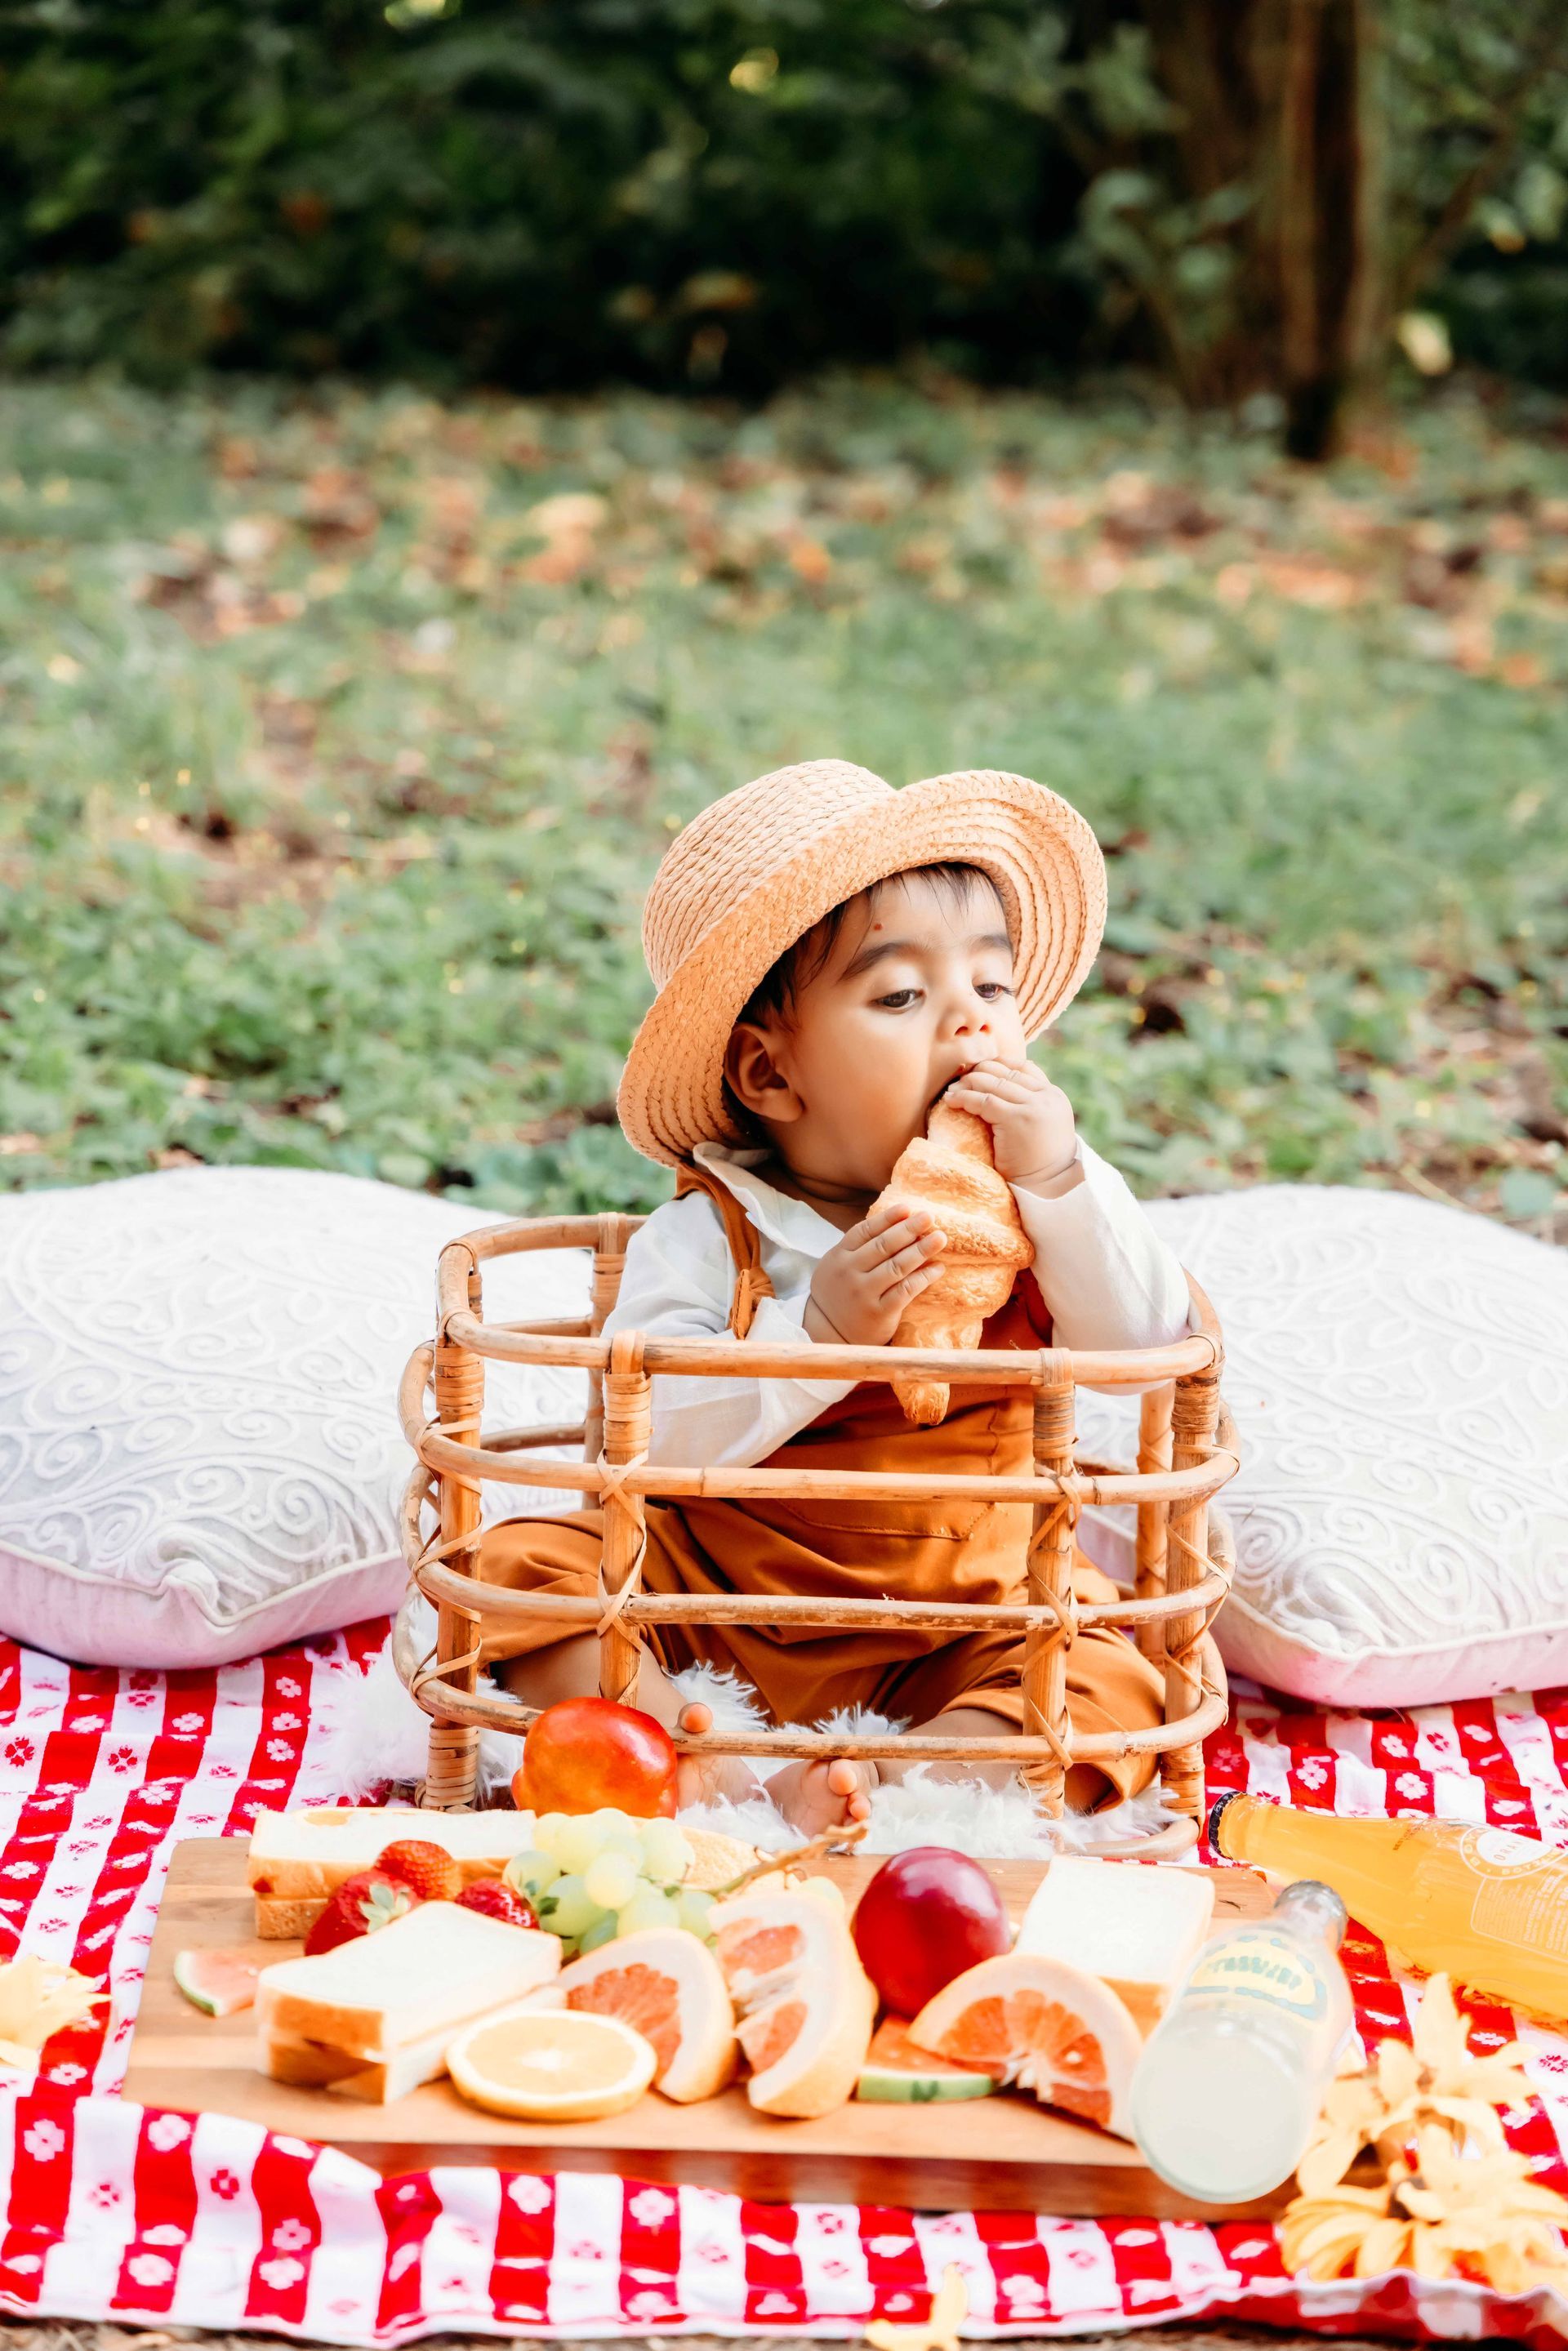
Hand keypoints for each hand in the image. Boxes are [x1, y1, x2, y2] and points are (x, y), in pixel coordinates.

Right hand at [804, 1200, 946, 1346]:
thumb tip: (898, 1222)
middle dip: (909, 1229)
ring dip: (921, 1250)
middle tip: (929, 1217)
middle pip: (883, 1246)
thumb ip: (859, 1247)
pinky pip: (906, 1291)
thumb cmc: (840, 1292)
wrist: (828, 1333)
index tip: (908, 1208)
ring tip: (940, 1238)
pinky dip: (924, 1277)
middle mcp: (849, 1273)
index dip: (887, 1218)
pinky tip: (937, 1268)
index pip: (865, 1231)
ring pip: (897, 1266)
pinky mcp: (879, 1313)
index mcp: (839, 1256)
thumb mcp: (838, 1265)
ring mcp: (863, 1294)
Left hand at [942, 1056, 1077, 1190]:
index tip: (978, 1071)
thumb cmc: (1039, 1162)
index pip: (1023, 1067)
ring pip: (992, 1083)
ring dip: (968, 1084)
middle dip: (979, 1073)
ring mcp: (1033, 1106)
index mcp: (1054, 1095)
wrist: (1048, 1187)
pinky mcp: (1017, 1119)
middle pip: (1005, 1072)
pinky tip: (951, 1101)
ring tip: (952, 1091)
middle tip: (959, 1080)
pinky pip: (983, 1101)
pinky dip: (964, 1098)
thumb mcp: (1043, 1124)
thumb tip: (999, 1089)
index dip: (997, 1065)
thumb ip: (1030, 1104)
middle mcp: (1046, 1096)